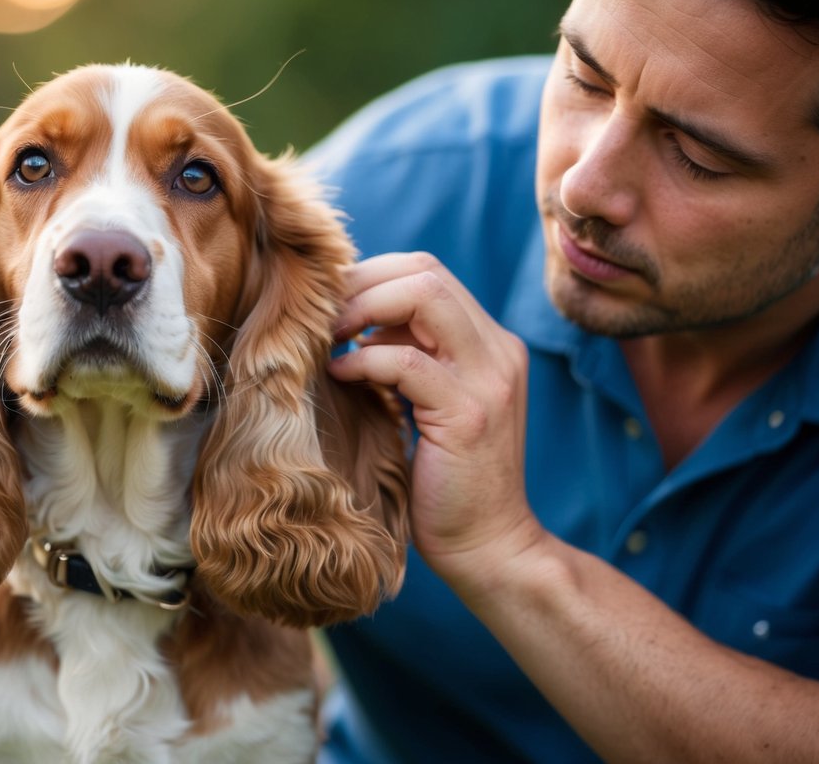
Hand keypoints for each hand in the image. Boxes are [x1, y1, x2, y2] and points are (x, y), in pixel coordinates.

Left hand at [328, 252, 541, 590]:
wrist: (488, 546)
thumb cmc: (444, 481)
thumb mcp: (427, 404)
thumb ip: (407, 358)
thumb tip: (353, 321)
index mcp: (489, 344)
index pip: (428, 272)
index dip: (371, 276)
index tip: (331, 308)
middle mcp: (497, 351)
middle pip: (426, 271)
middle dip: (361, 284)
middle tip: (321, 318)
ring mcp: (488, 379)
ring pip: (424, 296)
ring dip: (360, 309)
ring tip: (328, 339)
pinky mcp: (468, 415)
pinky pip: (407, 362)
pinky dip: (363, 361)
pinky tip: (339, 375)